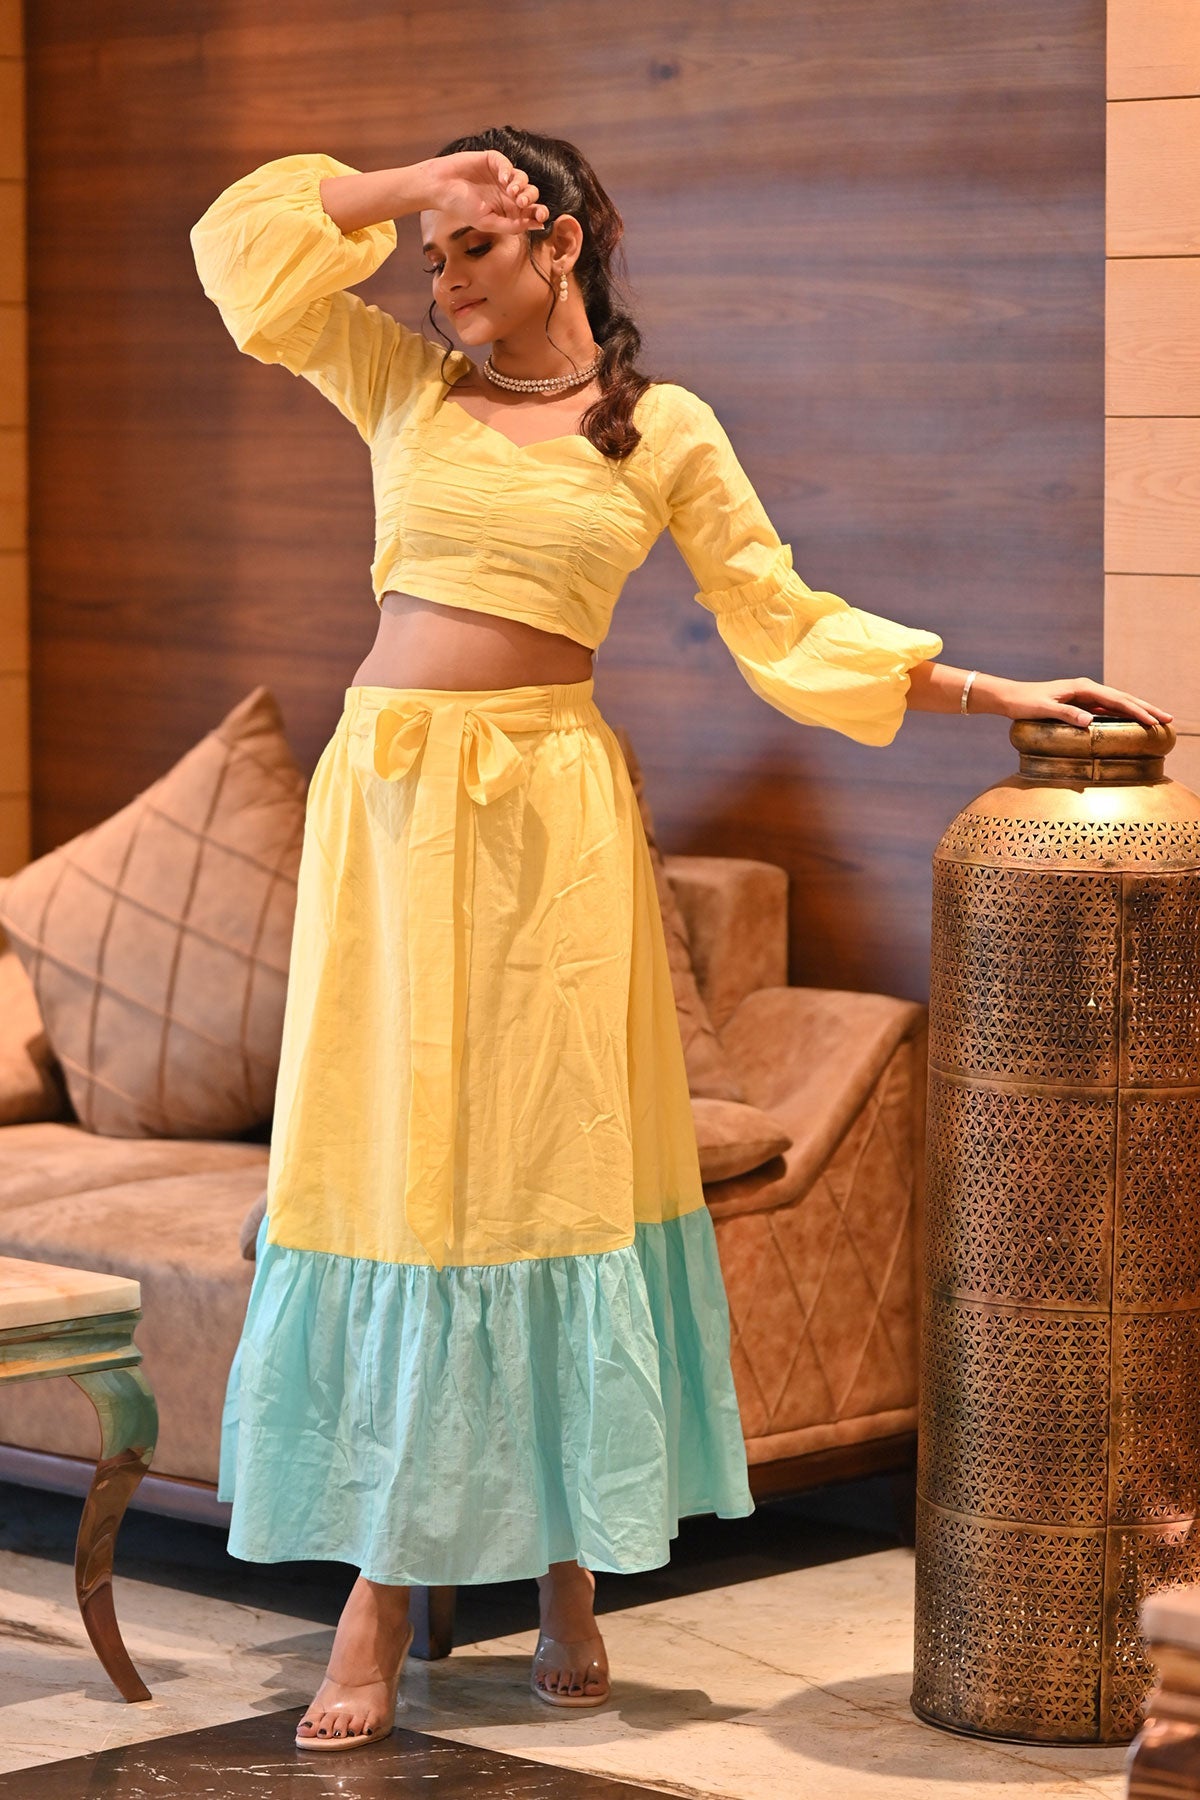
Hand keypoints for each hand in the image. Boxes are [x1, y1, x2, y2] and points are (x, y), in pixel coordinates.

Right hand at [419, 150, 549, 234]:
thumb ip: (511, 226)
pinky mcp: (493, 161)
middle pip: (530, 194)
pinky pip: (508, 164)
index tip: (540, 216)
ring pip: (522, 178)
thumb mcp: (488, 223)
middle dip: (531, 198)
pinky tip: (503, 179)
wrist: (440, 188)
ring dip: (521, 185)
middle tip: (521, 202)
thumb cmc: (460, 207)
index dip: (538, 212)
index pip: (529, 211)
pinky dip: (508, 170)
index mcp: (507, 210)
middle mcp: (506, 193)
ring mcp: (501, 176)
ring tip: (511, 192)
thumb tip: (537, 226)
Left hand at [989, 675, 1172, 731]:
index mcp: (1082, 688)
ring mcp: (1085, 694)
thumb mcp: (1044, 709)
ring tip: (1158, 718)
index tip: (1152, 721)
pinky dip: (1124, 712)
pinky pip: (1108, 707)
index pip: (1116, 700)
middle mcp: (1087, 688)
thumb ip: (1067, 715)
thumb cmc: (1024, 703)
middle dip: (1147, 708)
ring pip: (1119, 702)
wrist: (1010, 697)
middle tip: (1169, 718)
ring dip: (1139, 710)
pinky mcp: (1081, 702)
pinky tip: (1133, 719)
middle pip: (1124, 698)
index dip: (1136, 711)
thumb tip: (1090, 721)